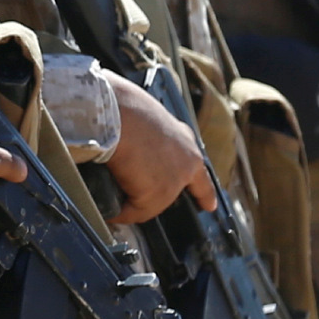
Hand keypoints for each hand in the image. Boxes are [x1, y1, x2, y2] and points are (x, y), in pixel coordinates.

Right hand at [102, 81, 219, 224]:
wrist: (116, 111)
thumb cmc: (121, 106)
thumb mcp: (141, 116)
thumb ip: (144, 135)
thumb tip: (126, 145)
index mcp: (183, 139)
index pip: (198, 171)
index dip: (204, 192)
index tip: (210, 205)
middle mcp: (186, 161)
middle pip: (174, 191)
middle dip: (157, 197)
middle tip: (139, 199)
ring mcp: (174, 179)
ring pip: (151, 203)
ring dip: (131, 203)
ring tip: (112, 195)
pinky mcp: (157, 195)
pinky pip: (133, 212)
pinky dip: (118, 212)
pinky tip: (108, 206)